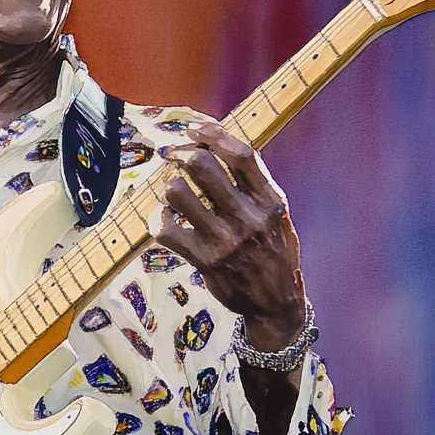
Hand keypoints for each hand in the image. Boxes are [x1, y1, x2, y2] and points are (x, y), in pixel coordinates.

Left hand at [157, 119, 305, 350]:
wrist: (277, 305)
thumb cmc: (273, 253)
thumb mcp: (277, 215)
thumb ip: (254, 185)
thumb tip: (217, 148)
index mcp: (271, 201)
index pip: (242, 154)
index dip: (213, 134)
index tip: (194, 129)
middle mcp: (250, 217)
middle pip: (204, 166)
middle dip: (181, 154)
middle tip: (173, 156)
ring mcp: (226, 240)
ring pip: (178, 193)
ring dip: (168, 186)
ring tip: (172, 193)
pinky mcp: (206, 261)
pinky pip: (166, 230)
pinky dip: (157, 219)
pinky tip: (162, 219)